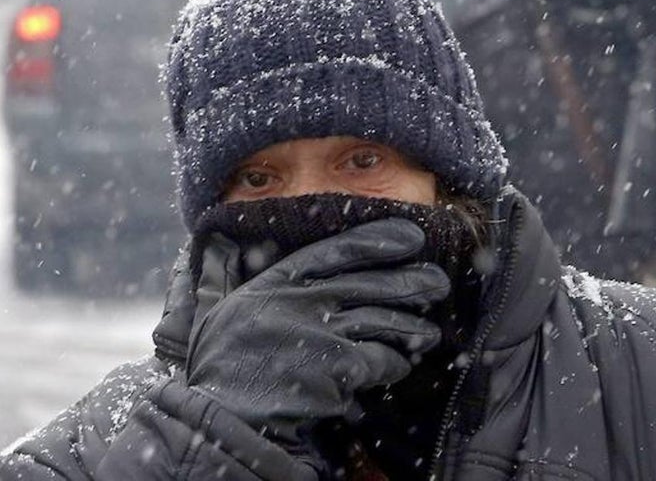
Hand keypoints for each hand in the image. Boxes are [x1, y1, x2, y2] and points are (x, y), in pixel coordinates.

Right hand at [185, 218, 448, 464]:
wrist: (222, 420)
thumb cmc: (221, 369)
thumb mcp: (217, 311)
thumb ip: (229, 277)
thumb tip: (225, 245)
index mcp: (276, 282)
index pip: (336, 249)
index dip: (377, 239)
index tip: (410, 235)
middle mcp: (301, 300)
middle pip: (371, 283)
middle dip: (411, 281)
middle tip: (438, 282)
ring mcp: (320, 332)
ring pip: (384, 319)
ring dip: (412, 327)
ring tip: (428, 333)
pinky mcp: (337, 367)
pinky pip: (381, 358)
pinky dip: (394, 363)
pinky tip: (399, 366)